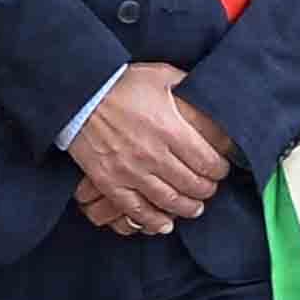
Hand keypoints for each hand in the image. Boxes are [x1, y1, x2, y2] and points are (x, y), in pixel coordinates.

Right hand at [67, 61, 226, 235]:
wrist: (78, 93)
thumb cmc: (119, 83)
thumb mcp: (160, 75)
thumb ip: (187, 86)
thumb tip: (208, 93)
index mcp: (171, 130)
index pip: (208, 162)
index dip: (220, 170)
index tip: (221, 169)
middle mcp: (154, 155)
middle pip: (192, 185)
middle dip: (207, 190)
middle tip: (210, 188)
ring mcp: (131, 171)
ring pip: (169, 201)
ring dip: (187, 208)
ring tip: (195, 207)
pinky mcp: (110, 181)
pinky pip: (136, 209)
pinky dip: (153, 221)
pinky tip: (165, 224)